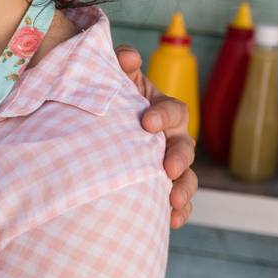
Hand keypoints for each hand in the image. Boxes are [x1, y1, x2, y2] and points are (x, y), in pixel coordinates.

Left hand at [116, 44, 197, 228]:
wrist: (90, 125)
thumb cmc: (106, 99)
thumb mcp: (112, 78)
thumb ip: (119, 64)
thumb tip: (127, 56)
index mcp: (161, 109)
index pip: (173, 110)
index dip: (163, 114)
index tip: (146, 122)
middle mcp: (170, 137)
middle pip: (185, 147)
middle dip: (178, 158)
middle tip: (166, 168)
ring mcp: (168, 163)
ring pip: (186, 177)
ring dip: (183, 189)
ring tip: (172, 200)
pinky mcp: (161, 186)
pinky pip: (177, 201)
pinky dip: (179, 211)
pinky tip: (171, 221)